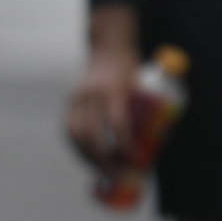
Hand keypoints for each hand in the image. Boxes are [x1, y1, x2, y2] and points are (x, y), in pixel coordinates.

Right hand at [62, 44, 144, 172]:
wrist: (108, 46)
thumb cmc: (132, 68)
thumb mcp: (143, 85)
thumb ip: (146, 112)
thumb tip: (152, 148)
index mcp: (114, 89)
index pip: (117, 123)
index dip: (124, 145)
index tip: (133, 161)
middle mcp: (92, 94)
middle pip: (93, 134)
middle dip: (103, 159)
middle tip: (117, 174)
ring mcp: (77, 97)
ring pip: (76, 134)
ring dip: (87, 157)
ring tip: (100, 171)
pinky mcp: (70, 101)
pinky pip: (69, 129)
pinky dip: (77, 147)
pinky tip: (87, 159)